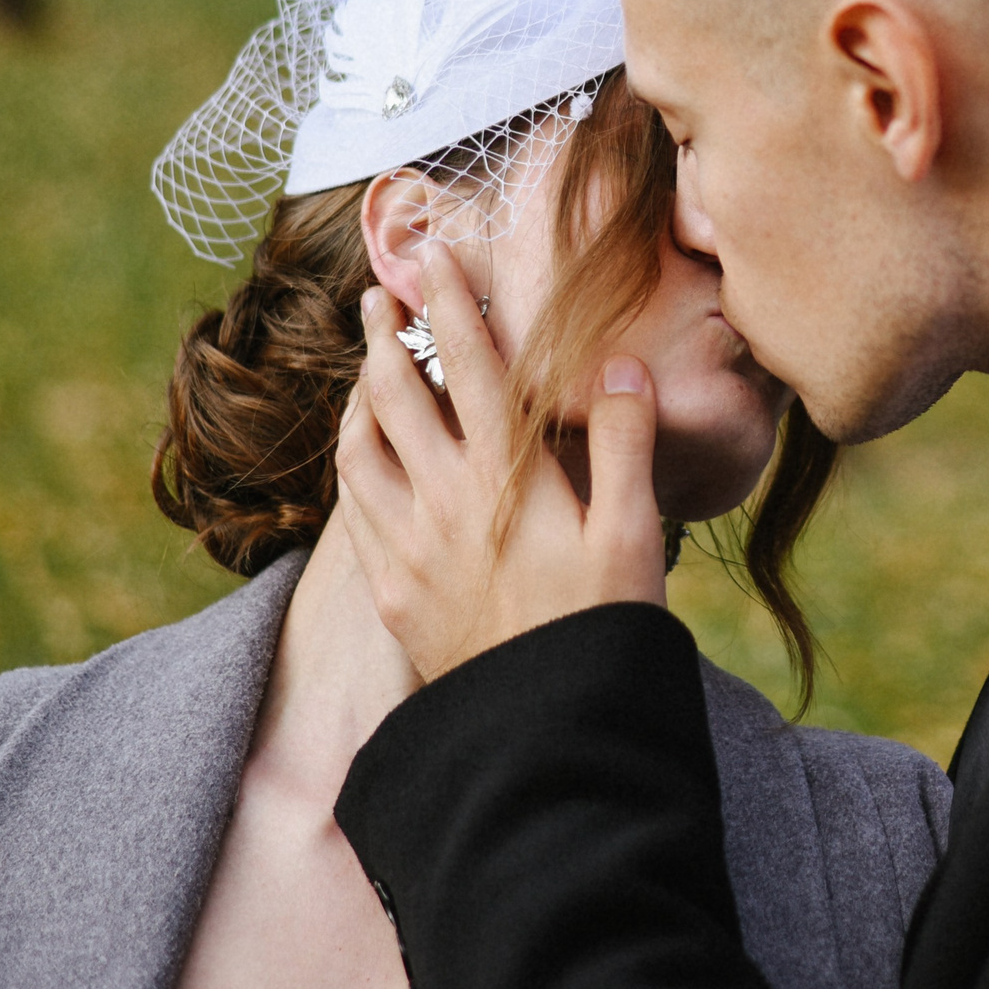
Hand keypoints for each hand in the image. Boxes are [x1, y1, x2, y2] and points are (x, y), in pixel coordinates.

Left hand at [334, 240, 670, 680]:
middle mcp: (443, 501)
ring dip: (358, 395)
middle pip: (395, 394)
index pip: (468, 364)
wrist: (545, 734)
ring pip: (359, 448)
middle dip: (385, 334)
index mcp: (505, 476)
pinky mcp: (393, 591)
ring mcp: (408, 547)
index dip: (449, 302)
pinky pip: (354, 508)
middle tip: (380, 294)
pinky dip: (354, 462)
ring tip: (365, 368)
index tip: (433, 254)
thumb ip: (622, 441)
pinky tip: (365, 459)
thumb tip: (618, 364)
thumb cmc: (603, 630)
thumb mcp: (634, 532)